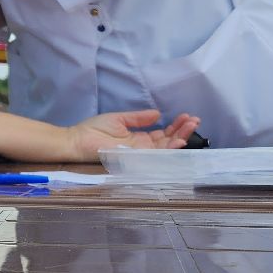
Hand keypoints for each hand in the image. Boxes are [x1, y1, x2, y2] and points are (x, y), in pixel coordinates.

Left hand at [65, 110, 200, 159]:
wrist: (77, 140)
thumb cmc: (94, 130)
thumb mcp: (120, 119)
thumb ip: (139, 118)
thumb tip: (158, 113)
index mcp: (139, 139)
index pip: (163, 134)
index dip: (175, 126)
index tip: (186, 116)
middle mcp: (143, 149)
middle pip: (168, 142)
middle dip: (183, 131)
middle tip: (195, 120)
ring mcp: (140, 155)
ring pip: (166, 149)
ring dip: (181, 138)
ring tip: (192, 126)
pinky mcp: (135, 159)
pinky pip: (155, 156)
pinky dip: (168, 149)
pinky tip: (179, 141)